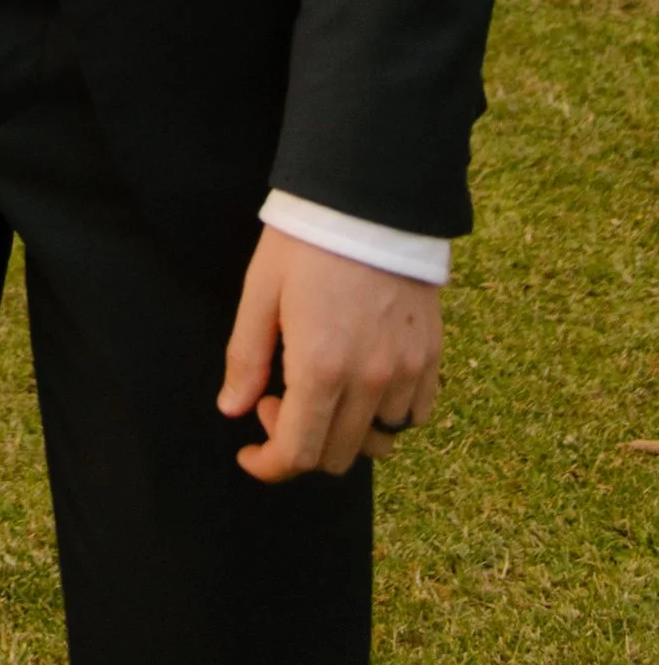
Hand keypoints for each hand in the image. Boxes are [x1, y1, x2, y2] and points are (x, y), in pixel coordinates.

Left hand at [219, 226, 443, 478]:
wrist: (368, 199)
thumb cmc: (307, 241)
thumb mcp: (261, 291)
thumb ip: (246, 357)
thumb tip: (233, 408)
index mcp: (321, 367)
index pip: (298, 453)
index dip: (270, 465)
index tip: (252, 454)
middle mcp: (370, 381)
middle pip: (337, 457)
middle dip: (300, 442)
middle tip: (278, 397)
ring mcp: (407, 372)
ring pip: (379, 441)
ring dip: (345, 431)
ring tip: (325, 388)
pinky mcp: (431, 358)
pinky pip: (415, 415)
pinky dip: (388, 415)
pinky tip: (364, 382)